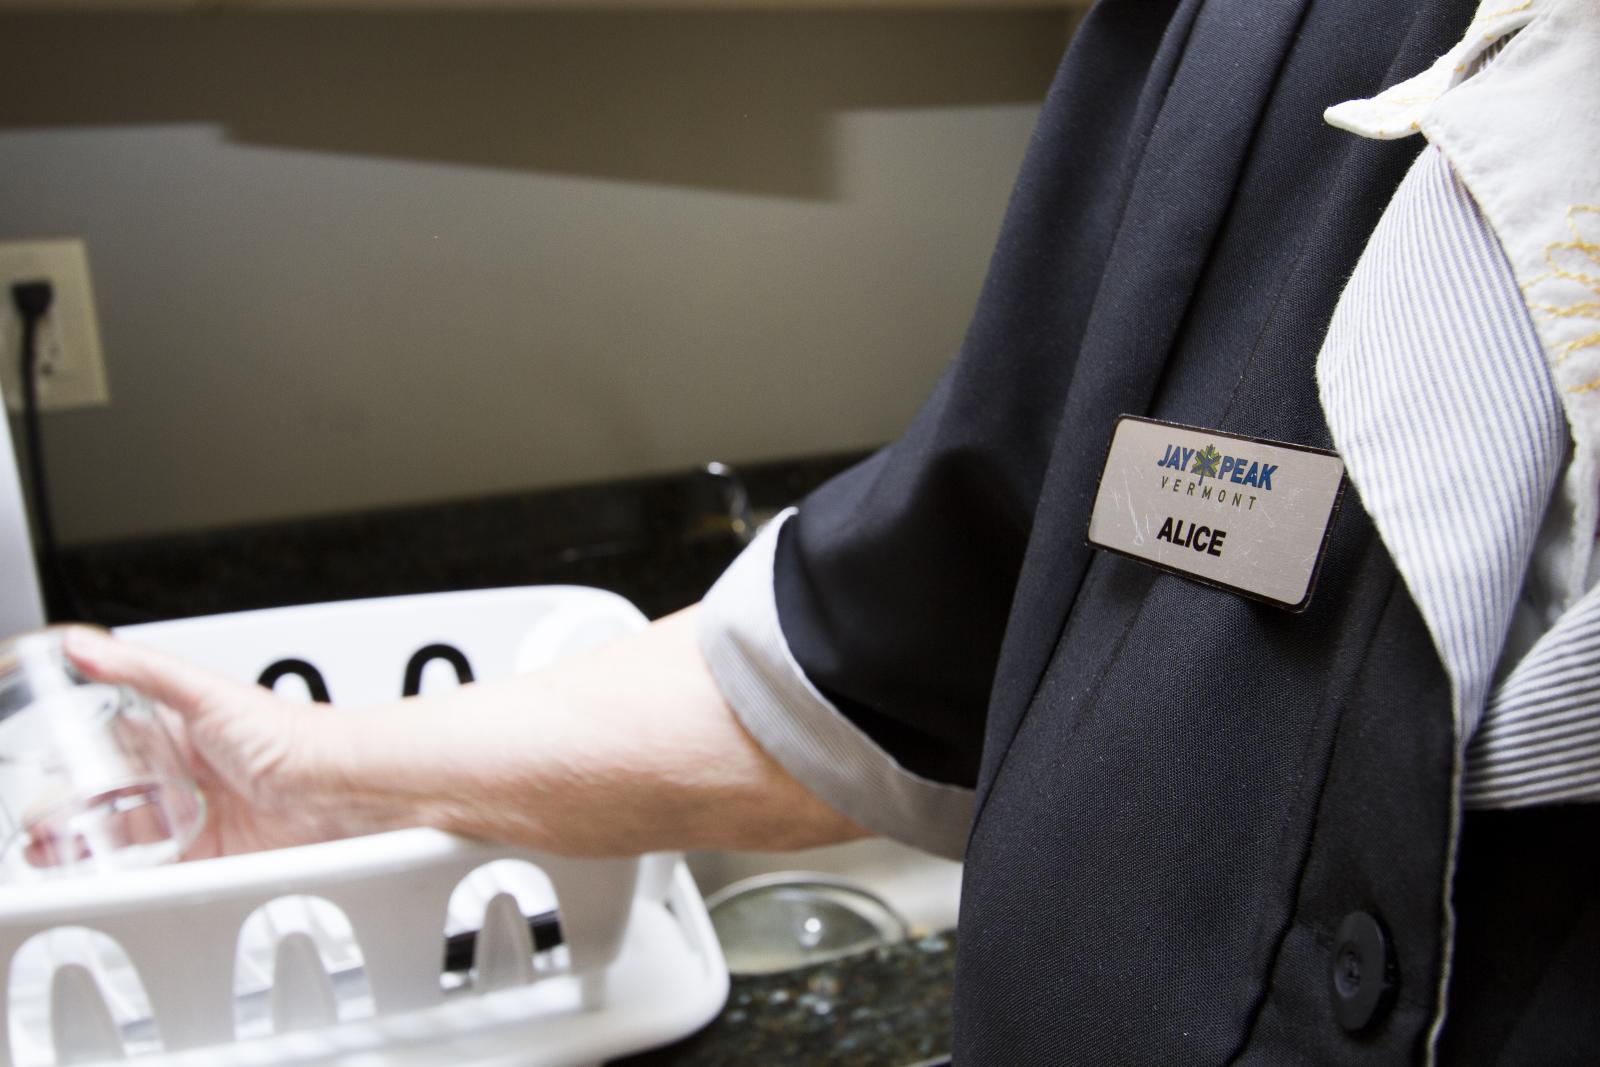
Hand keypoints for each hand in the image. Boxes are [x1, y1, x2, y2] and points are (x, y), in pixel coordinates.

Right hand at [63, 627, 347, 859]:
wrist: (332, 787)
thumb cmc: (285, 733)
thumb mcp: (203, 693)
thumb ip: (142, 669)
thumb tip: (86, 648)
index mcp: (180, 732)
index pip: (116, 745)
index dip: (79, 759)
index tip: (49, 771)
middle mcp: (187, 774)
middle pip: (117, 794)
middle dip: (76, 808)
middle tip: (42, 822)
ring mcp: (197, 815)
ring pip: (132, 833)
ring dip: (93, 844)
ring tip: (54, 851)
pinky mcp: (211, 854)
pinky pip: (161, 869)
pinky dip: (132, 875)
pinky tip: (106, 876)